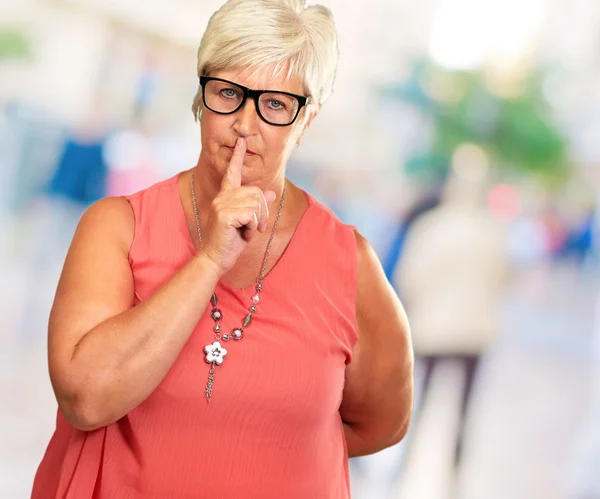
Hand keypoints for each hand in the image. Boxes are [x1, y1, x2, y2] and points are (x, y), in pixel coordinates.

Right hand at [198, 138, 276, 273]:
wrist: (215, 259)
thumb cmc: (230, 242)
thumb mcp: (248, 223)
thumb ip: (257, 207)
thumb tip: (270, 193)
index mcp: (225, 197)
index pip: (232, 173)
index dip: (237, 157)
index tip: (242, 141)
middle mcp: (222, 197)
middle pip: (255, 192)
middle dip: (263, 212)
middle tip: (256, 227)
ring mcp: (221, 204)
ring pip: (256, 204)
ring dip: (258, 221)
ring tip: (247, 231)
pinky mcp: (224, 214)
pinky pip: (252, 214)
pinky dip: (253, 227)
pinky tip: (243, 234)